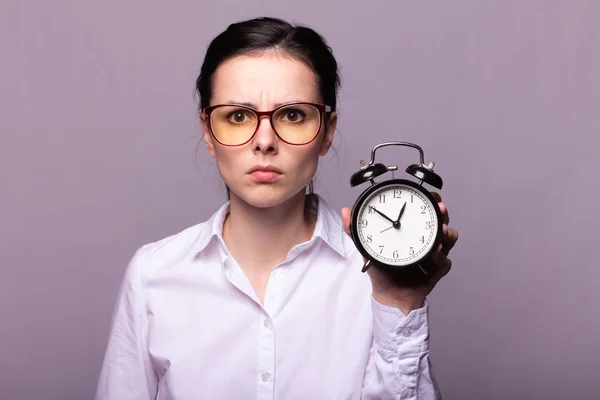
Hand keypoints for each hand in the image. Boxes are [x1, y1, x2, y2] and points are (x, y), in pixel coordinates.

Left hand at [341, 192, 458, 314]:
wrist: (388, 295)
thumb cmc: (379, 270)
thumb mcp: (366, 247)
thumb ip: (354, 230)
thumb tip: (344, 211)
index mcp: (409, 229)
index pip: (422, 209)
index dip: (428, 200)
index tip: (430, 195)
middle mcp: (424, 238)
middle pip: (440, 220)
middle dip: (442, 213)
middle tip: (439, 209)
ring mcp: (433, 253)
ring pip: (449, 238)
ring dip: (447, 233)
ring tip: (441, 232)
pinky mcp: (437, 269)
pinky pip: (445, 261)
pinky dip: (441, 258)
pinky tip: (435, 255)